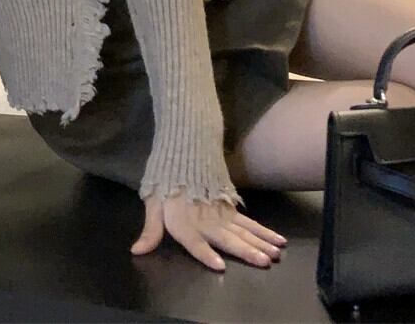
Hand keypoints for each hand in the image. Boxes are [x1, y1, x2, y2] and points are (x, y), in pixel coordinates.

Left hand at [130, 191, 286, 270]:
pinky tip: (277, 238)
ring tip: (276, 254)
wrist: (185, 147)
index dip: (206, 254)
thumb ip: (150, 230)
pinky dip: (264, 230)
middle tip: (266, 262)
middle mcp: (206, 219)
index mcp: (185, 222)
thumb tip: (136, 251)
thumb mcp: (153, 203)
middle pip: (228, 238)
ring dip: (261, 242)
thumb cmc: (165, 177)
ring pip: (244, 230)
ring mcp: (221, 211)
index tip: (220, 266)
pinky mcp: (230, 204)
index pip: (196, 242)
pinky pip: (249, 221)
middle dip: (247, 250)